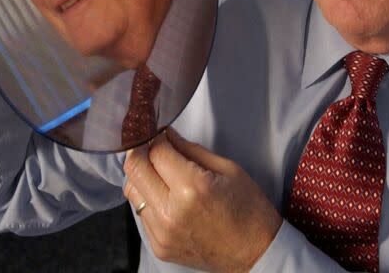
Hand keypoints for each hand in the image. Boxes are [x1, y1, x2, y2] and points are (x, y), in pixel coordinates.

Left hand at [123, 129, 281, 272]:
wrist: (256, 252)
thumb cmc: (248, 209)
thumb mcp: (228, 169)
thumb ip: (191, 150)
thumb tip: (167, 135)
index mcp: (192, 188)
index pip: (156, 152)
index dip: (158, 138)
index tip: (163, 135)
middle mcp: (171, 212)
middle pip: (134, 168)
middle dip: (143, 152)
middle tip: (157, 149)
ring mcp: (162, 233)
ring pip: (132, 191)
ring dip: (143, 176)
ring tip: (161, 173)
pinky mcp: (159, 246)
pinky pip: (141, 213)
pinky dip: (149, 199)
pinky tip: (167, 197)